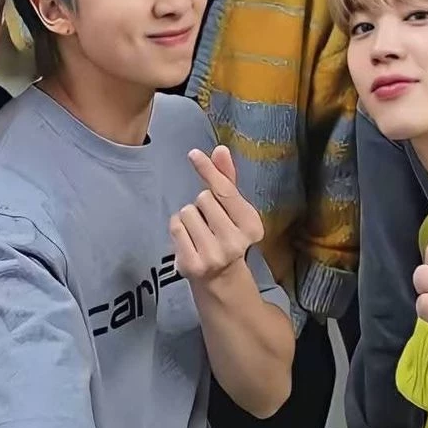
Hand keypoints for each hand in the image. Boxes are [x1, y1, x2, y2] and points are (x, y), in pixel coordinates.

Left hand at [170, 146, 263, 283]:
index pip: (225, 190)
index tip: (194, 154)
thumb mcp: (234, 209)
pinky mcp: (192, 264)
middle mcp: (235, 242)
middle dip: (202, 204)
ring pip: (187, 211)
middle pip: (203, 198)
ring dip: (188, 216)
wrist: (221, 278)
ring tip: (199, 232)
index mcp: (251, 225)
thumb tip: (221, 149)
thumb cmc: (226, 234)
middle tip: (210, 223)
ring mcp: (213, 255)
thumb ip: (227, 179)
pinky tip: (188, 240)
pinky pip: (175, 227)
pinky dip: (177, 228)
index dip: (208, 170)